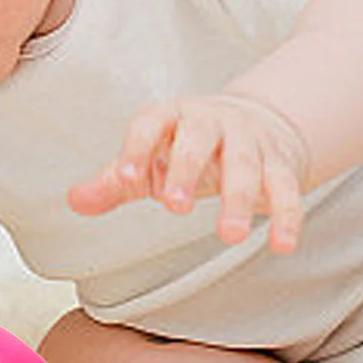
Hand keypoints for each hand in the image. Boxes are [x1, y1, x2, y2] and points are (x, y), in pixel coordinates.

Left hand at [66, 93, 310, 252]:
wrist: (254, 122)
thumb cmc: (185, 146)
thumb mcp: (150, 158)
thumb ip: (115, 181)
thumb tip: (75, 200)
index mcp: (171, 117)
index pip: (150, 123)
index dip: (138, 148)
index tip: (127, 178)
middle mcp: (211, 121)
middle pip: (199, 138)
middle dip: (187, 169)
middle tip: (174, 207)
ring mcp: (249, 141)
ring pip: (246, 164)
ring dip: (239, 199)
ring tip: (229, 236)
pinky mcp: (281, 163)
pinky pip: (287, 187)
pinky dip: (287, 215)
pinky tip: (282, 245)